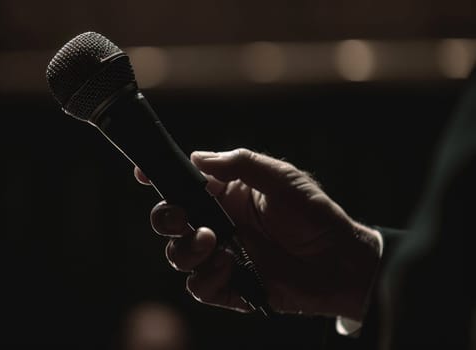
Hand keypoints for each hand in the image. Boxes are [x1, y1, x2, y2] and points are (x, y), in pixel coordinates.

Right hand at [134, 148, 381, 319]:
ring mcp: (222, 256)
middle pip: (171, 222)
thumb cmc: (313, 214)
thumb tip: (198, 157)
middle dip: (166, 219)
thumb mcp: (281, 178)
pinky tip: (227, 268)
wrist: (339, 261)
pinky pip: (200, 287)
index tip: (142, 175)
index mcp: (226, 196)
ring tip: (214, 243)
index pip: (183, 185)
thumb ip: (240, 165)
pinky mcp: (231, 286)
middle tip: (183, 219)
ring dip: (186, 250)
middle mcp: (218, 224)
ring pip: (178, 255)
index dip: (159, 179)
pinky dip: (205, 279)